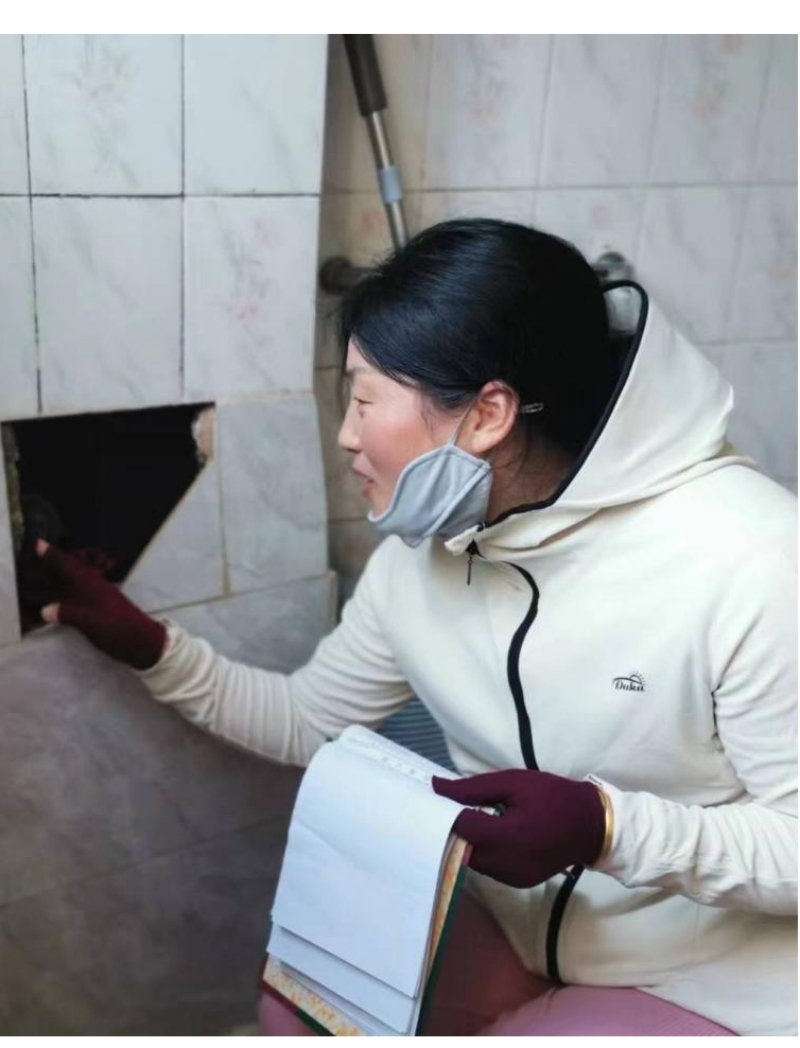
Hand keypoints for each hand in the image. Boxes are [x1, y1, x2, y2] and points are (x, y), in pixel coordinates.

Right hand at [31, 539, 167, 669]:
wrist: (144, 642)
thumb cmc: (118, 627)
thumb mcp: (91, 621)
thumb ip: (68, 613)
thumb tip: (45, 609)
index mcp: (92, 585)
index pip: (69, 566)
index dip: (54, 556)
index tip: (38, 543)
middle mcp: (94, 588)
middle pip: (71, 572)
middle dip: (55, 563)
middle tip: (36, 556)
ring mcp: (99, 599)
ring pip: (75, 584)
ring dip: (61, 577)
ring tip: (43, 575)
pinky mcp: (100, 611)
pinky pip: (78, 597)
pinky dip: (66, 594)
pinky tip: (60, 599)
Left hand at [432, 769, 606, 888]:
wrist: (591, 825)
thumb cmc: (553, 797)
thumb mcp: (514, 782)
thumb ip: (473, 787)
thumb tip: (436, 786)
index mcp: (507, 837)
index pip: (460, 828)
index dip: (446, 813)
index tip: (442, 799)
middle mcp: (507, 865)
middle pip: (462, 850)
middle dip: (455, 830)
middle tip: (455, 808)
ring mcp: (512, 878)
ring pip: (474, 862)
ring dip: (469, 842)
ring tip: (475, 819)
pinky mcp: (518, 883)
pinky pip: (490, 869)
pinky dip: (484, 853)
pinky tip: (491, 834)